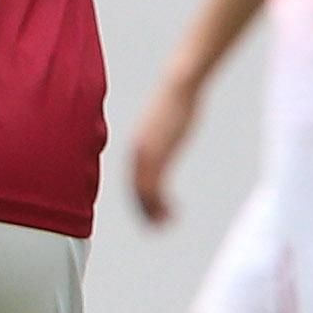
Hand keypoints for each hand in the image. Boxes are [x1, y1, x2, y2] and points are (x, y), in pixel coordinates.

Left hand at [128, 66, 201, 224]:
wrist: (179, 87)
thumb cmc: (177, 101)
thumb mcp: (166, 123)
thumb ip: (163, 135)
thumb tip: (169, 135)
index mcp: (137, 145)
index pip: (133, 179)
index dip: (140, 198)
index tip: (151, 211)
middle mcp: (136, 152)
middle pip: (134, 189)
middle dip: (144, 210)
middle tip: (156, 226)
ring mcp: (145, 155)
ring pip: (142, 194)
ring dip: (152, 212)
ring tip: (165, 225)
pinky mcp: (157, 156)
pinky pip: (153, 190)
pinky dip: (159, 206)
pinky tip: (171, 215)